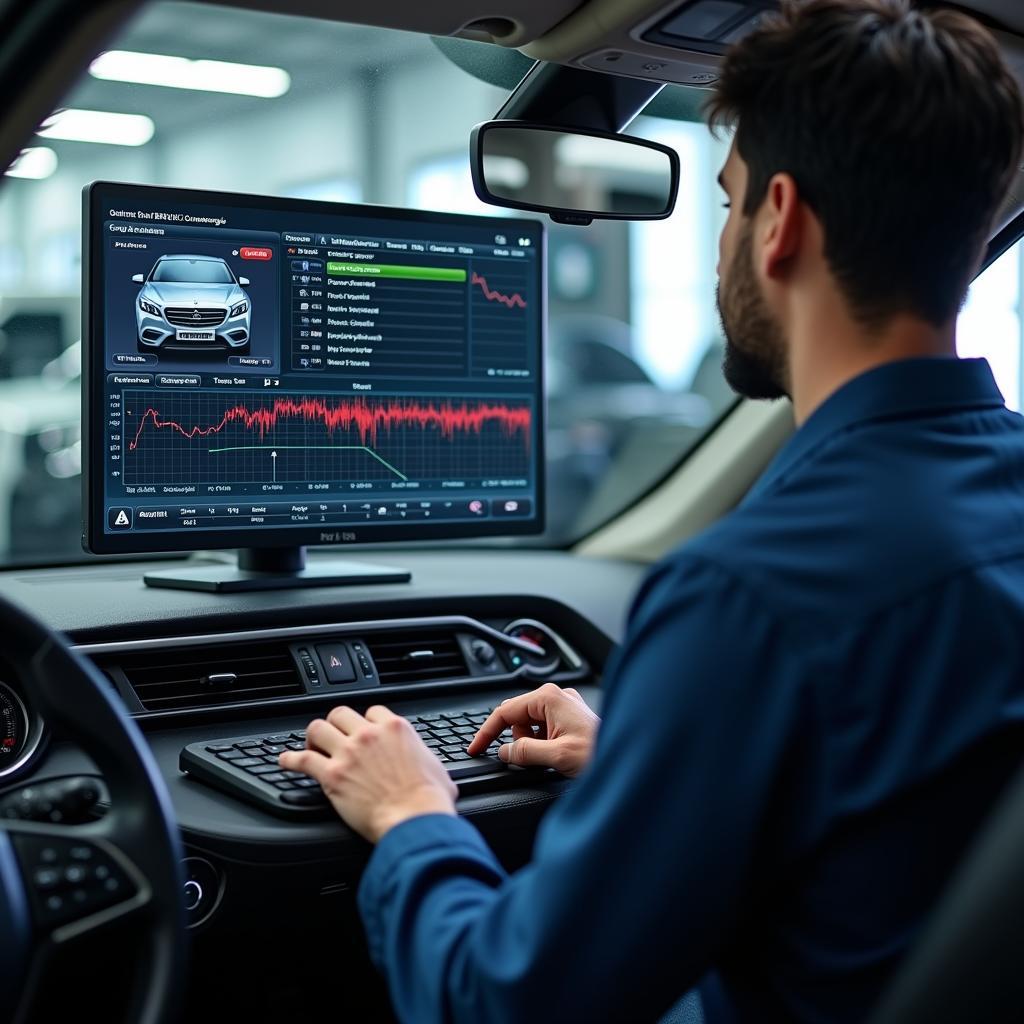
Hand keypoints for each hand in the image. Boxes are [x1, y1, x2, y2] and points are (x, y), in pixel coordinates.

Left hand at [279, 705, 457, 842]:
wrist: (415, 818)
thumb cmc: (428, 799)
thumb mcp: (437, 769)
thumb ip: (426, 761)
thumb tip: (432, 771)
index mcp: (395, 728)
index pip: (372, 711)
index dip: (365, 722)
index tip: (362, 732)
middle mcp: (369, 735)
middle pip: (340, 713)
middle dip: (335, 724)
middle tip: (333, 737)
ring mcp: (348, 753)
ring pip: (318, 729)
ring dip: (313, 738)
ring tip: (311, 747)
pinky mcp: (332, 775)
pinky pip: (302, 760)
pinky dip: (291, 760)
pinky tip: (286, 761)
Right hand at [467, 683, 599, 776]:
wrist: (630, 758)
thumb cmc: (601, 752)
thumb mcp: (556, 756)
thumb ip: (524, 752)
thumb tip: (504, 752)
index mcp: (549, 698)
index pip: (505, 712)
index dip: (487, 732)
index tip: (475, 748)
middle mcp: (556, 696)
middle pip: (516, 717)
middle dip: (516, 739)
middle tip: (527, 759)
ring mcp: (564, 706)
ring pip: (529, 724)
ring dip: (531, 743)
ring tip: (550, 757)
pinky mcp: (570, 718)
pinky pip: (543, 728)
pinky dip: (541, 743)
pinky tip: (555, 754)